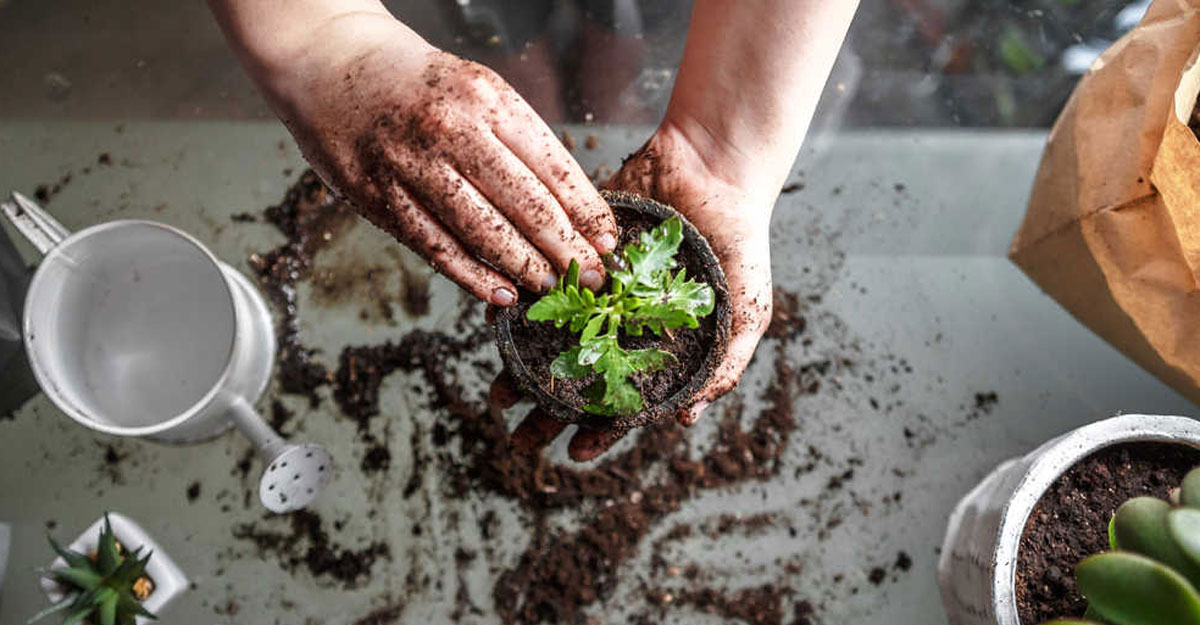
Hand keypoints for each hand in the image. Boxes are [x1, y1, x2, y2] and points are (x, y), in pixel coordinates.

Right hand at [246, 11, 616, 303]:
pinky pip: (436, 247)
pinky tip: (501, 293)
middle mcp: (452, 130)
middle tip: (593, 277)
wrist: (329, 60)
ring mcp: (412, 166)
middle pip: (525, 204)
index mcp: (488, 98)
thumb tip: (567, 204)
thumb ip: (515, 139)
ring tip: (553, 289)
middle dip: (567, 248)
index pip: (552, 166)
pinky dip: (472, 276)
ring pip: (483, 231)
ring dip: (525, 268)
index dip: (586, 211)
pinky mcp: (379, 196)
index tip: (609, 241)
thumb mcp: (476, 87)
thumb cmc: (414, 80)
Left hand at [501, 121, 774, 460]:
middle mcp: (620, 324)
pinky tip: (495, 325)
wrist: (715, 166)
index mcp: (658, 346)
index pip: (624, 401)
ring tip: (496, 392)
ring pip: (549, 339)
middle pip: (578, 378)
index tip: (574, 453)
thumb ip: (726, 364)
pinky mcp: (574, 252)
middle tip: (517, 433)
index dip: (601, 431)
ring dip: (520, 367)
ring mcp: (594, 290)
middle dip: (546, 410)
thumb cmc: (741, 240)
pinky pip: (539, 283)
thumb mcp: (748, 309)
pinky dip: (515, 305)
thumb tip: (687, 418)